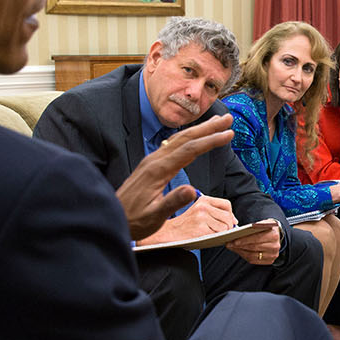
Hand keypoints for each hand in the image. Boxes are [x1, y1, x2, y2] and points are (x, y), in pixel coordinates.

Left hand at [118, 115, 232, 239]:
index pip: (190, 150)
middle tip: (228, 119)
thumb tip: (192, 191)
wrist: (111, 216)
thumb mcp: (154, 217)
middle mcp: (155, 160)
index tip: (229, 134)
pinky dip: (188, 138)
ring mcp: (152, 161)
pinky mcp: (150, 165)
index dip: (211, 141)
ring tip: (216, 123)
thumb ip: (173, 202)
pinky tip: (192, 138)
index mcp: (159, 170)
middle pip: (185, 138)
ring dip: (199, 130)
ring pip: (179, 139)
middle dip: (208, 128)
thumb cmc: (133, 220)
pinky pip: (172, 145)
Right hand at [141, 194, 237, 245]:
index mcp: (203, 200)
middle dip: (227, 227)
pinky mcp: (201, 229)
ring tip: (208, 234)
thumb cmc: (185, 226)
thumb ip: (215, 213)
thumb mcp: (199, 213)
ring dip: (221, 234)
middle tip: (217, 232)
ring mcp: (201, 217)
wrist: (167, 234)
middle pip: (228, 217)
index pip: (226, 205)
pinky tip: (205, 238)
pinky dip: (215, 239)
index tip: (226, 222)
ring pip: (225, 227)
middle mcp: (203, 206)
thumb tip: (235, 221)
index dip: (230, 215)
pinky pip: (219, 235)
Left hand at [226, 220, 281, 264]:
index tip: (233, 240)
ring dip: (240, 251)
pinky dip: (244, 256)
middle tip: (229, 244)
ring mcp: (273, 255)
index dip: (244, 240)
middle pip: (253, 247)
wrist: (278, 235)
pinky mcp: (270, 261)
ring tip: (232, 247)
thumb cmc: (267, 228)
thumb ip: (253, 227)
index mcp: (274, 235)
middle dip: (239, 246)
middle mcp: (275, 246)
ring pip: (252, 255)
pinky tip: (238, 251)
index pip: (256, 238)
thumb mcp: (262, 223)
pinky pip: (254, 260)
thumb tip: (236, 231)